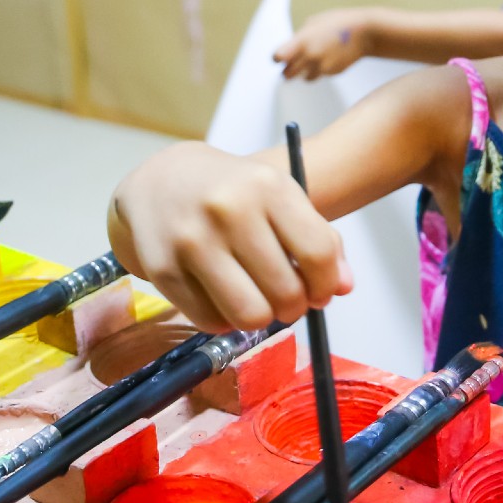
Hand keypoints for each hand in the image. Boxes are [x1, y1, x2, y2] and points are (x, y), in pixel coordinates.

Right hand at [109, 141, 351, 332]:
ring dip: (262, 318)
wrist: (159, 180)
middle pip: (286, 292)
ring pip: (251, 315)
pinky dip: (225, 320)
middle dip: (294, 306)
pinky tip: (224, 298)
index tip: (321, 292)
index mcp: (266, 186)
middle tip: (286, 299)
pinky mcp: (163, 269)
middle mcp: (229, 210)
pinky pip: (212, 322)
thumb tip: (343, 287)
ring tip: (258, 300)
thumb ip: (319, 238)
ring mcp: (193, 241)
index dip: (327, 284)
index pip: (317, 253)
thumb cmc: (230, 190)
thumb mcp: (278, 196)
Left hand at [273, 9, 371, 80]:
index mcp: (302, 41)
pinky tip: (329, 58)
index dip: (278, 58)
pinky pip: (320, 75)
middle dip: (287, 70)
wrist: (364, 32)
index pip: (278, 57)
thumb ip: (300, 36)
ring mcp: (322, 67)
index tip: (281, 57)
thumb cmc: (339, 22)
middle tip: (290, 65)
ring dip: (304, 72)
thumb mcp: (314, 22)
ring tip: (313, 60)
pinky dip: (320, 70)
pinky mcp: (333, 73)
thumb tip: (292, 47)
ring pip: (304, 78)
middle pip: (287, 74)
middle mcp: (310, 56)